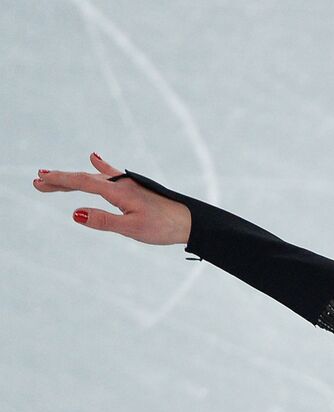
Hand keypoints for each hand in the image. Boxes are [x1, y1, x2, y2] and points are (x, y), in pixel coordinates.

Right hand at [32, 153, 191, 244]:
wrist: (192, 222)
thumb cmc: (164, 227)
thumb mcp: (131, 229)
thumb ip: (103, 221)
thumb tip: (74, 213)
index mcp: (119, 192)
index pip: (82, 183)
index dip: (60, 181)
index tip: (39, 180)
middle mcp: (122, 184)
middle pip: (85, 179)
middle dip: (61, 181)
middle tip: (37, 182)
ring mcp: (130, 184)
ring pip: (95, 177)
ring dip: (74, 178)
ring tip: (54, 177)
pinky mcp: (136, 188)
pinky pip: (112, 174)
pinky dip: (100, 167)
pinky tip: (93, 157)